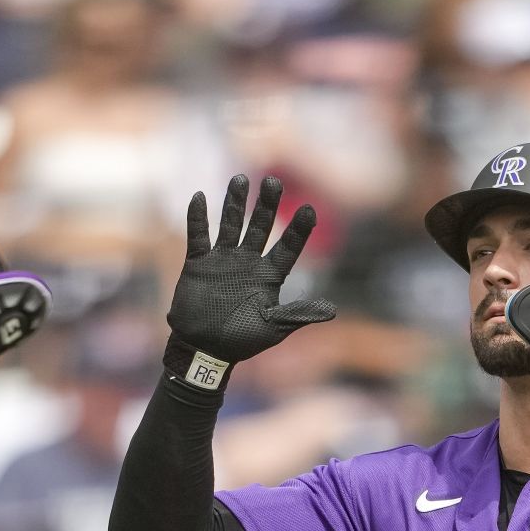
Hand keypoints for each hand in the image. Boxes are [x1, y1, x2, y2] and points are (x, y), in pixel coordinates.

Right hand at [165, 175, 333, 388]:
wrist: (203, 350)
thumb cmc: (240, 341)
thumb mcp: (273, 329)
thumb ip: (297, 315)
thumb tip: (332, 311)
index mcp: (268, 276)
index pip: (287, 247)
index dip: (298, 230)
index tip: (309, 210)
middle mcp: (248, 262)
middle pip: (260, 227)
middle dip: (266, 205)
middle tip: (273, 181)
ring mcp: (223, 260)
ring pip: (230, 225)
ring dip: (234, 204)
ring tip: (240, 180)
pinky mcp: (198, 264)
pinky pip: (198, 236)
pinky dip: (198, 218)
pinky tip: (199, 197)